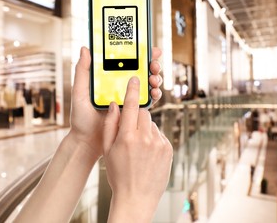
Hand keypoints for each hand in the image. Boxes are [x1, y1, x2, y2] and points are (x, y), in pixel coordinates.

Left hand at [69, 47, 162, 160]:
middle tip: (154, 65)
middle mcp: (121, 87)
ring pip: (147, 84)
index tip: (149, 48)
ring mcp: (128, 99)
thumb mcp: (79, 92)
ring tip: (154, 79)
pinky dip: (155, 95)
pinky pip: (148, 101)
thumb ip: (82, 72)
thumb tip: (85, 49)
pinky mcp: (134, 111)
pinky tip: (155, 92)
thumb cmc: (80, 118)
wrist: (87, 142)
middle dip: (152, 65)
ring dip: (155, 79)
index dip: (140, 54)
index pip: (127, 62)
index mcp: (110, 79)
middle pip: (141, 71)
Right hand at [103, 77, 172, 222]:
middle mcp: (146, 138)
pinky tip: (147, 153)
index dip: (133, 90)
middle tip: (130, 130)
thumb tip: (115, 105)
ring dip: (145, 129)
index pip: (132, 105)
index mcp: (128, 137)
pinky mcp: (168, 149)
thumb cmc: (119, 174)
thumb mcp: (108, 150)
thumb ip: (110, 125)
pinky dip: (153, 138)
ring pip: (152, 124)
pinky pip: (159, 135)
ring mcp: (159, 144)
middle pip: (144, 113)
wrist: (136, 197)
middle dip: (137, 116)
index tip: (135, 79)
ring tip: (139, 148)